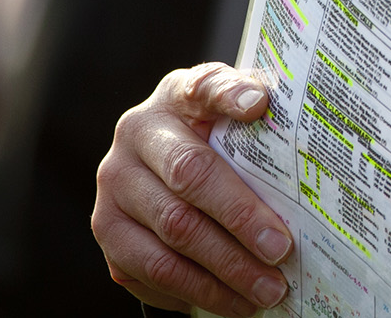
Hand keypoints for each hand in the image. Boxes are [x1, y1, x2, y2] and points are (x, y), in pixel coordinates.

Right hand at [93, 64, 293, 314]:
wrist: (164, 161)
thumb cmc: (212, 131)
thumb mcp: (228, 103)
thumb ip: (245, 95)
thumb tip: (261, 101)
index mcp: (167, 103)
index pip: (199, 94)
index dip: (228, 99)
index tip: (258, 107)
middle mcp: (129, 149)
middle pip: (185, 192)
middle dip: (239, 226)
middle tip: (281, 252)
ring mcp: (111, 198)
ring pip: (166, 247)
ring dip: (221, 277)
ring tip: (266, 292)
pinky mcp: (109, 239)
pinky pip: (151, 276)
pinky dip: (196, 294)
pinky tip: (234, 301)